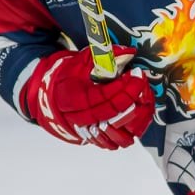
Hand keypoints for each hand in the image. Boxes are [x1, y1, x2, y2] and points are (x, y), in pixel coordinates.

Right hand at [25, 46, 154, 148]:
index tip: (135, 74)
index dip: (122, 86)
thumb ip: (103, 55)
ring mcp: (89, 131)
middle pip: (112, 113)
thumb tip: (128, 51)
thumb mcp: (81, 62)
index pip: (103, 96)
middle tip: (140, 82)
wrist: (54, 98)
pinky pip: (116, 142)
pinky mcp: (96, 139)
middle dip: (130, 96)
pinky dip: (128, 131)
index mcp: (74, 99)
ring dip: (132, 116)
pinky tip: (135, 113)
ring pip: (117, 134)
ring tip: (140, 99)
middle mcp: (81, 118)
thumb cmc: (68, 79)